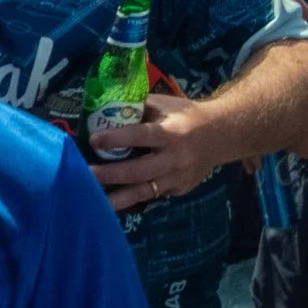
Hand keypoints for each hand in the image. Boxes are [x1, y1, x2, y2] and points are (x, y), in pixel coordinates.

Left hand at [95, 94, 219, 212]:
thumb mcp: (164, 105)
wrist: (221, 135)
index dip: (117, 138)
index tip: (94, 140)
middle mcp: (175, 158)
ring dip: (118, 197)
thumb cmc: (185, 116)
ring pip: (144, 191)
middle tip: (86, 174)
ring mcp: (178, 178)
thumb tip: (103, 110)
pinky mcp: (179, 190)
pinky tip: (112, 203)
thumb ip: (137, 108)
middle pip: (139, 171)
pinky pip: (153, 195)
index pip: (141, 136)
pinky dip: (132, 199)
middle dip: (111, 174)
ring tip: (95, 201)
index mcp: (170, 133)